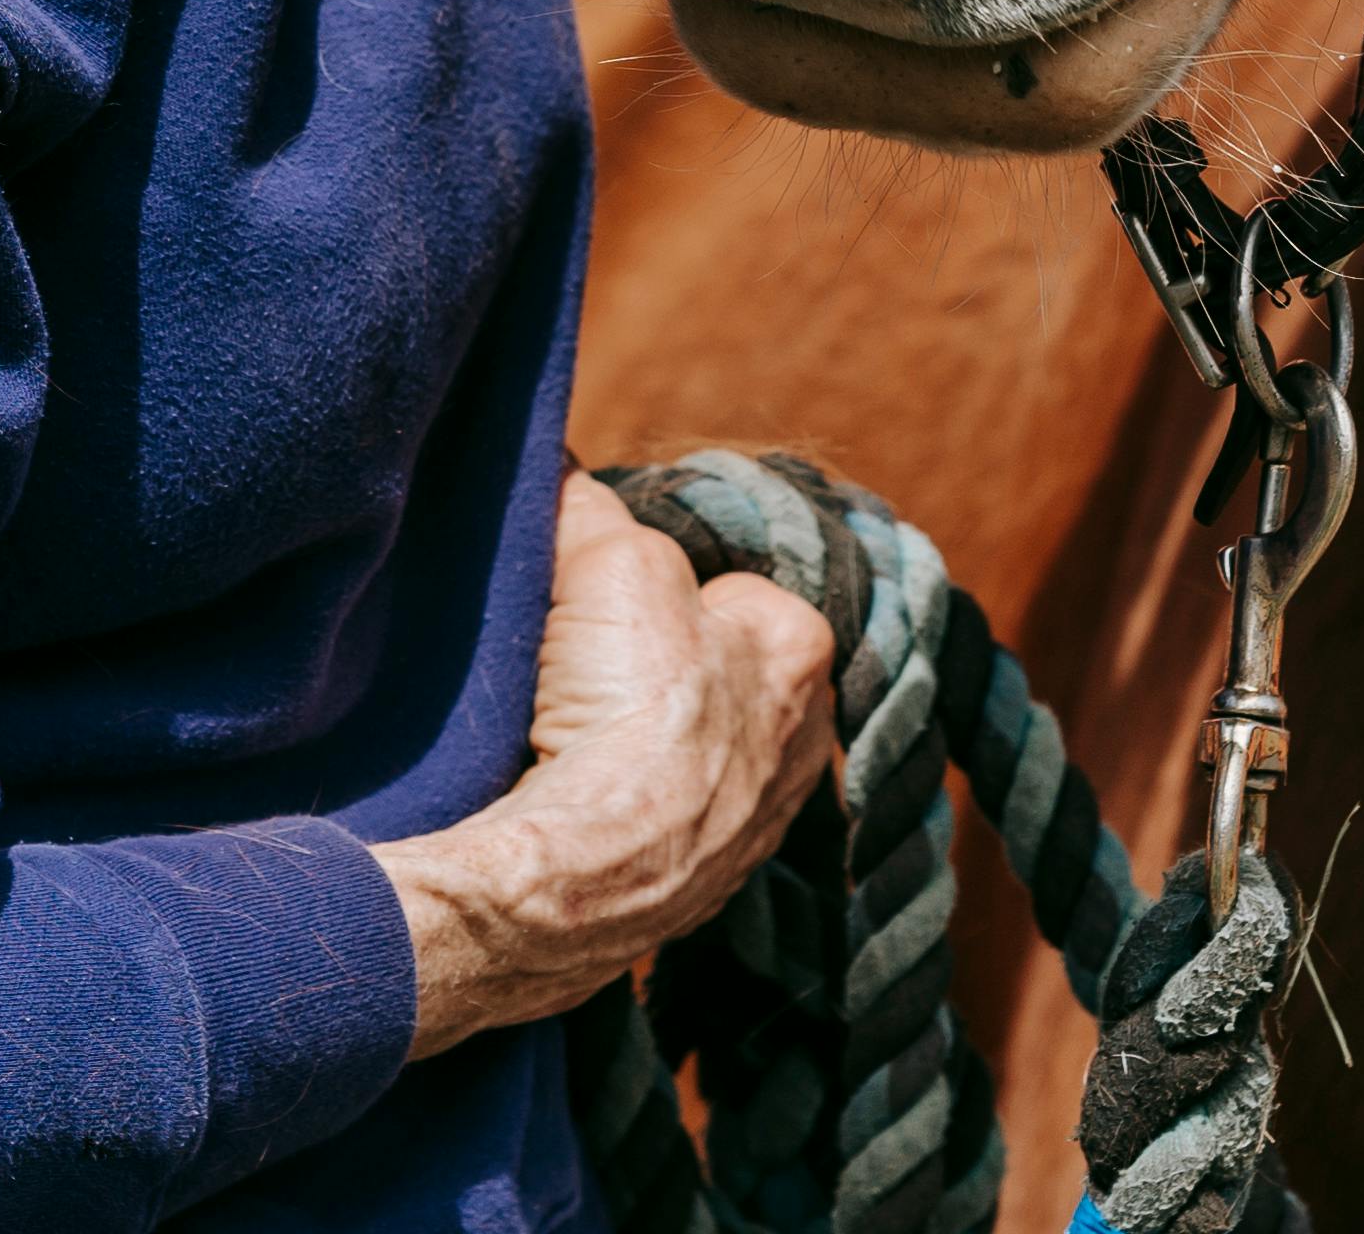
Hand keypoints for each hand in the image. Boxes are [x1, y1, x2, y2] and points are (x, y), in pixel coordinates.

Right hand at [379, 475, 838, 1057]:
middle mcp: (799, 741)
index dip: (664, 577)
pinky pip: (661, 822)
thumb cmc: (634, 712)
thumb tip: (562, 477)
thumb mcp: (615, 564)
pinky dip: (623, 807)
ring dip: (640, 738)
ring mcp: (752, 824)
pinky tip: (571, 793)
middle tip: (585, 657)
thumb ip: (592, 511)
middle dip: (660, 659)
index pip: (732, 585)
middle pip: (713, 667)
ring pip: (689, 748)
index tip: (609, 588)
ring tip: (567, 726)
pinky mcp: (697, 886)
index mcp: (801, 651)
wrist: (587, 876)